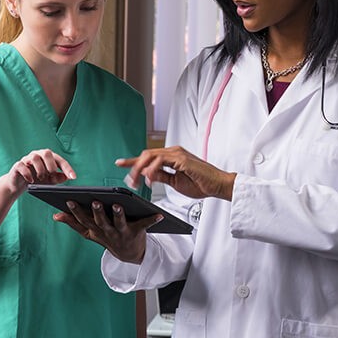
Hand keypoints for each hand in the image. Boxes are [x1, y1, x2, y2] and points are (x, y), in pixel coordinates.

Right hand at [0, 149, 75, 196]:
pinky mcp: (18, 165)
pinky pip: (22, 165)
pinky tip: (31, 180)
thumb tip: (66, 177)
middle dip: (51, 165)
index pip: (59, 160)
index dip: (67, 168)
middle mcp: (38, 155)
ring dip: (40, 170)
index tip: (73, 177)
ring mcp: (27, 159)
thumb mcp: (49, 181)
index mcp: (48, 158)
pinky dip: (28, 174)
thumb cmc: (36, 180)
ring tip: (41, 178)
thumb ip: (57, 178)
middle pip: (47, 153)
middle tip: (51, 175)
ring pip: (35, 158)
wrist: (18, 185)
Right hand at [54, 201, 160, 263]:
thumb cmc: (107, 237)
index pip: (83, 221)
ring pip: (119, 223)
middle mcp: (107, 233)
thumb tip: (56, 215)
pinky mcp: (136, 232)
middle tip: (94, 201)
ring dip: (118, 214)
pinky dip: (152, 219)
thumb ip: (73, 223)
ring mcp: (121, 234)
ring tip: (118, 204)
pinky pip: (144, 225)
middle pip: (101, 222)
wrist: (129, 254)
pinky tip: (159, 214)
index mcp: (95, 231)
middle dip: (97, 212)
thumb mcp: (89, 233)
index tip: (69, 201)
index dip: (75, 212)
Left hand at [116, 146, 235, 199]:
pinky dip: (152, 170)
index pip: (148, 157)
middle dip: (134, 167)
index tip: (119, 163)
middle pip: (146, 155)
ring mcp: (177, 154)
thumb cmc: (201, 184)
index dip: (133, 161)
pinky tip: (149, 179)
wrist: (218, 185)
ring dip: (140, 169)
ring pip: (150, 156)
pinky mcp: (182, 159)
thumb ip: (161, 177)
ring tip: (136, 182)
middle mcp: (173, 152)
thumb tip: (146, 175)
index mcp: (171, 157)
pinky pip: (161, 161)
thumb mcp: (175, 182)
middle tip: (129, 181)